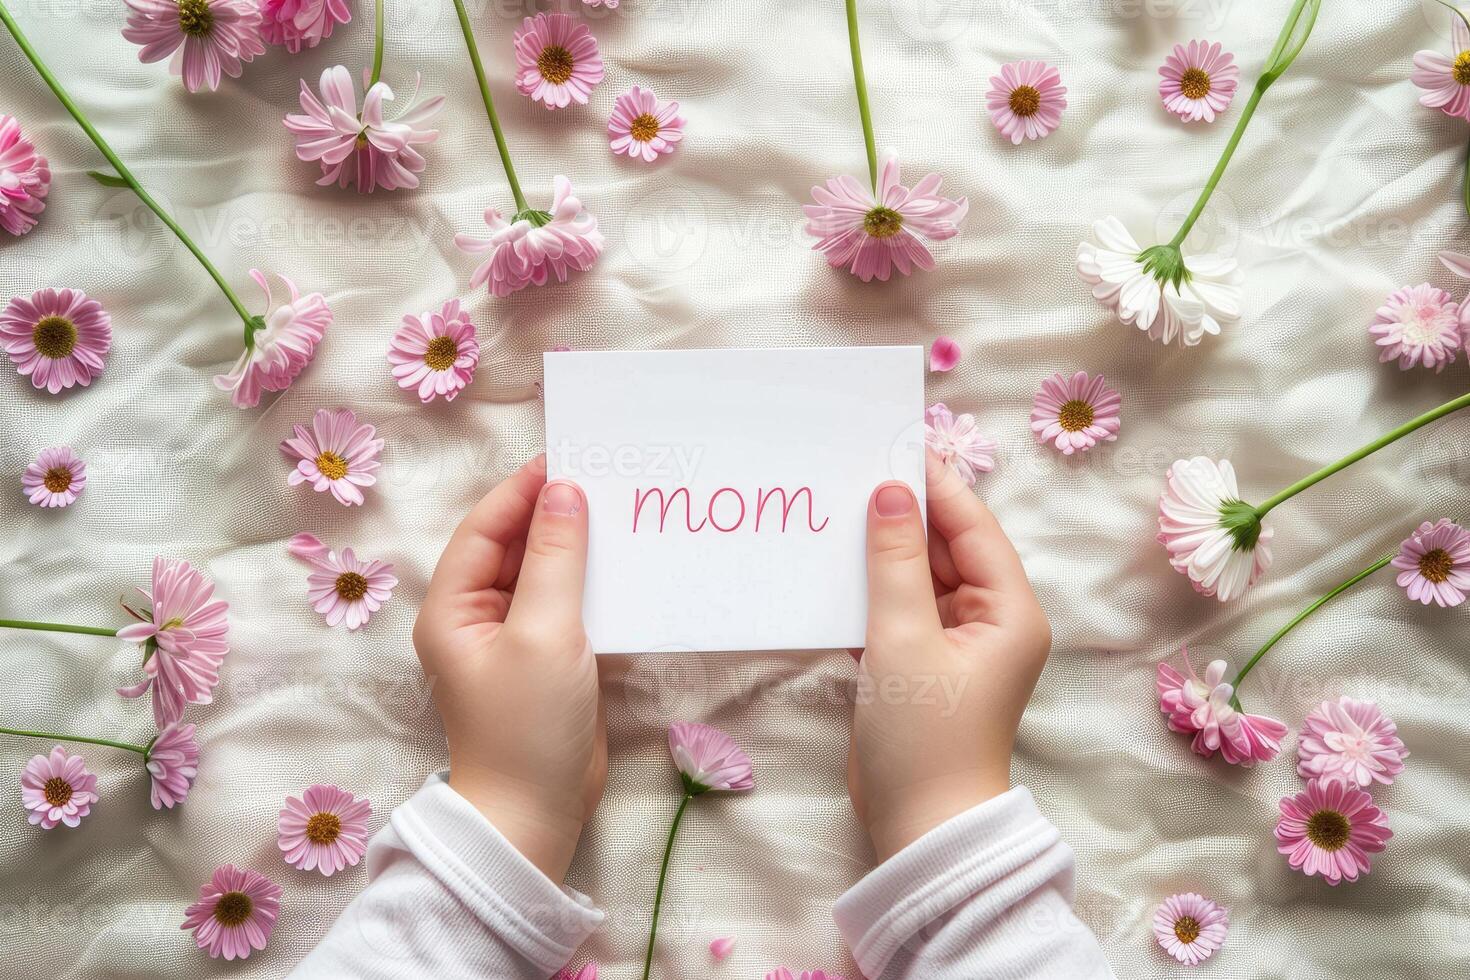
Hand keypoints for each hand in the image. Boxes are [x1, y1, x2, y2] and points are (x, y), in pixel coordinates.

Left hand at [413, 455, 605, 881]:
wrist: (535, 814)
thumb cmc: (526, 725)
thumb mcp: (544, 632)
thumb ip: (556, 559)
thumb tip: (565, 492)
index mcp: (453, 607)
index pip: (485, 529)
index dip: (523, 491)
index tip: (569, 459)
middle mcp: (476, 617)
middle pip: (514, 546)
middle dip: (554, 513)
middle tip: (605, 478)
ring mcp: (512, 639)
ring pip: (544, 574)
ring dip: (578, 546)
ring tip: (622, 512)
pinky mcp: (546, 659)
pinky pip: (566, 604)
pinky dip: (592, 582)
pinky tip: (627, 564)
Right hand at [848, 452, 1051, 861]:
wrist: (920, 826)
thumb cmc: (925, 736)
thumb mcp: (904, 639)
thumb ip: (896, 562)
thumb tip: (890, 494)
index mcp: (1009, 611)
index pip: (974, 528)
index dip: (937, 486)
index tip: (895, 444)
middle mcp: (990, 622)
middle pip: (947, 550)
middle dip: (903, 515)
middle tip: (853, 470)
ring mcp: (954, 646)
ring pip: (918, 579)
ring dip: (881, 554)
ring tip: (833, 511)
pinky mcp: (920, 667)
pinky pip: (898, 611)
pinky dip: (869, 592)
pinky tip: (830, 569)